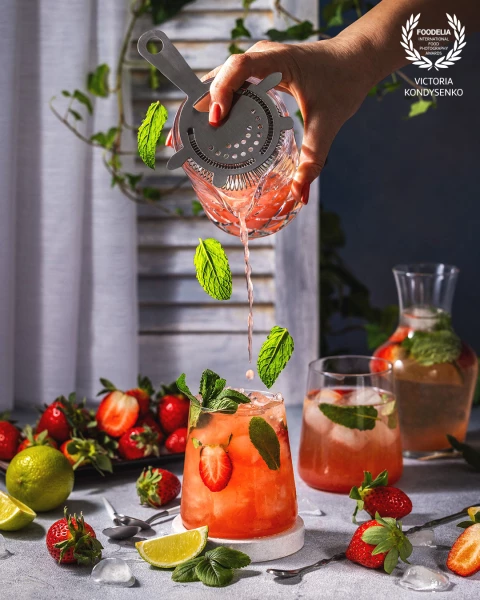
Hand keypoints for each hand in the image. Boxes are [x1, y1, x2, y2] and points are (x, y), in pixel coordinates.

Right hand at [204, 35, 377, 202]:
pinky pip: (231, 85)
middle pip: (218, 77)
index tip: (215, 120)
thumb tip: (299, 194)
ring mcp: (258, 64)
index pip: (237, 68)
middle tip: (181, 139)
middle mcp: (262, 58)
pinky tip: (211, 128)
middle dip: (197, 107)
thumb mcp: (328, 124)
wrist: (356, 59)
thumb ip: (313, 160)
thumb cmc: (343, 82)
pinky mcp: (259, 73)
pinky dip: (218, 104)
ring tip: (188, 137)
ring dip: (203, 107)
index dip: (221, 91)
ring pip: (220, 81)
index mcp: (277, 61)